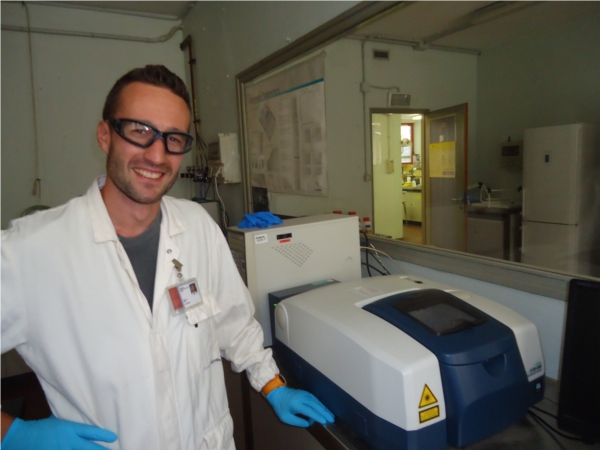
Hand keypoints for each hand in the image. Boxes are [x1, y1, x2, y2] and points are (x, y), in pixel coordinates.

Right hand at [2, 416, 116, 448]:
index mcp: (70, 430)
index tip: (113, 438)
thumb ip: (72, 424)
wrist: (23, 438)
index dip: (103, 435)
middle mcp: (68, 442)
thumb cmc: (43, 427)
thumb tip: (85, 420)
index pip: (90, 432)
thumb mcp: (59, 421)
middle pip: (89, 448)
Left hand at [266, 386, 334, 427]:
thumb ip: (297, 421)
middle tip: (332, 419)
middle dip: (324, 412)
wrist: (277, 392)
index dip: (317, 416)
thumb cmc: (280, 406)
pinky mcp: (306, 393)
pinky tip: (325, 409)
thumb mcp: (285, 417)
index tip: (324, 421)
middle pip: (316, 405)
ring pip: (317, 401)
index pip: (310, 411)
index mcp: (297, 404)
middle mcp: (303, 398)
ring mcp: (305, 394)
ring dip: (324, 408)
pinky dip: (321, 404)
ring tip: (331, 415)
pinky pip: (316, 399)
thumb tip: (309, 423)